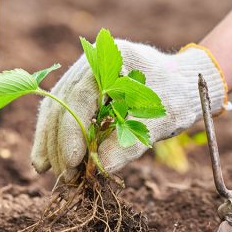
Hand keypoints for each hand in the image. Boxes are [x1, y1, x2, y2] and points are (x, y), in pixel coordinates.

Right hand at [31, 41, 227, 180]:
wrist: (183, 87)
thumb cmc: (177, 98)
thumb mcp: (161, 121)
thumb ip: (132, 142)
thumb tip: (101, 168)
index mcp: (113, 57)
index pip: (81, 96)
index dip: (71, 131)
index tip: (72, 162)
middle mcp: (91, 62)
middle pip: (62, 103)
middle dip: (59, 141)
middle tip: (63, 175)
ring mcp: (83, 74)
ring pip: (56, 109)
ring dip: (51, 141)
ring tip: (48, 171)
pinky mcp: (82, 91)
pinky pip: (63, 113)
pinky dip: (56, 137)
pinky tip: (48, 159)